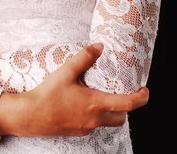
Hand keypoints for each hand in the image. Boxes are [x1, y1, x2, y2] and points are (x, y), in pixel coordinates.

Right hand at [21, 43, 149, 136]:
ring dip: (111, 110)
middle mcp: (95, 119)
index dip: (141, 98)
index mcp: (96, 104)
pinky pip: (94, 123)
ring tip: (103, 94)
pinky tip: (84, 102)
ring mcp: (87, 127)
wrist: (31, 116)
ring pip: (108, 121)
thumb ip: (84, 57)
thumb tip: (99, 46)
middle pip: (121, 116)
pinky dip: (97, 114)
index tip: (145, 90)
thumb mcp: (66, 71)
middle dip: (126, 106)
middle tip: (122, 91)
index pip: (128, 104)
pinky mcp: (78, 131)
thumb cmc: (48, 95)